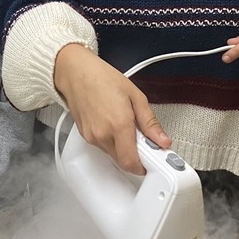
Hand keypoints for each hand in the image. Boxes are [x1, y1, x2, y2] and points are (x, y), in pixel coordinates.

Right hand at [53, 44, 170, 173]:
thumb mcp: (136, 95)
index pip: (132, 163)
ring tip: (126, 126)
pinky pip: (103, 147)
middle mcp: (103, 135)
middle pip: (123, 162)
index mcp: (119, 125)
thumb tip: (163, 140)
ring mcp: (92, 137)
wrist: (76, 72)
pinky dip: (112, 141)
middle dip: (136, 156)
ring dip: (124, 148)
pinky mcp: (85, 136)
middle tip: (143, 140)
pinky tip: (113, 124)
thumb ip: (150, 122)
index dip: (145, 166)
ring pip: (113, 155)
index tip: (154, 159)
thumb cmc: (102, 78)